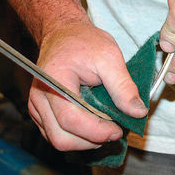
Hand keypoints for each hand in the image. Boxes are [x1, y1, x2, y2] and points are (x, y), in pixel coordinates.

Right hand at [28, 20, 147, 150]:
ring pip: (59, 140)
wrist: (65, 34)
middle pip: (61, 138)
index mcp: (53, 80)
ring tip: (105, 127)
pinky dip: (77, 136)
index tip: (118, 130)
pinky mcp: (41, 112)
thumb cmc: (84, 41)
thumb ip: (123, 86)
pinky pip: (56, 134)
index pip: (71, 119)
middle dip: (91, 140)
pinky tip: (94, 125)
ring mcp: (37, 106)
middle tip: (114, 130)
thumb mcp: (110, 57)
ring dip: (85, 141)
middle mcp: (39, 97)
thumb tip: (138, 112)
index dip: (97, 131)